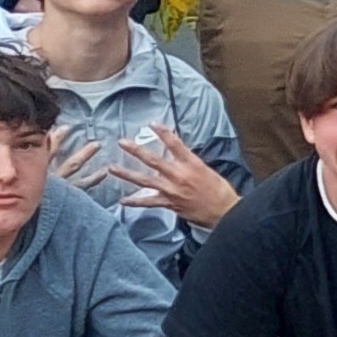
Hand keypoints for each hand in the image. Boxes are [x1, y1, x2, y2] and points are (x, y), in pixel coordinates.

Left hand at [115, 126, 238, 231]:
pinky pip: (148, 202)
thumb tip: (178, 158)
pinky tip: (123, 200)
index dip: (163, 133)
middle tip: (122, 143)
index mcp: (192, 164)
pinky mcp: (169, 203)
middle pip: (153, 161)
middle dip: (136, 151)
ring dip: (127, 174)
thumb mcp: (207, 171)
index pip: (175, 144)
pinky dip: (135, 201)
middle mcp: (179, 175)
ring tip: (112, 168)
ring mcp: (172, 190)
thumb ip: (190, 164)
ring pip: (145, 180)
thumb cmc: (220, 191)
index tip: (152, 124)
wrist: (224, 212)